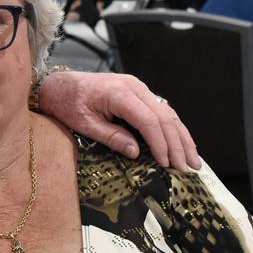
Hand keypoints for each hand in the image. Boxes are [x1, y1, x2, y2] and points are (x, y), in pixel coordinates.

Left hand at [39, 72, 200, 170]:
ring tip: (193, 160)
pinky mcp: (138, 93)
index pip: (148, 120)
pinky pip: (160, 111)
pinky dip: (173, 128)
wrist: (59, 85)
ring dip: (182, 137)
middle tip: (186, 167)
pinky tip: (182, 143)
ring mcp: (138, 88)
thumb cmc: (66, 102)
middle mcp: (133, 87)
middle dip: (177, 144)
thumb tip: (136, 152)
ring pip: (167, 113)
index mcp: (119, 93)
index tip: (166, 163)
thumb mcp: (83, 124)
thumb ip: (111, 137)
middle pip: (164, 117)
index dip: (160, 143)